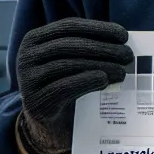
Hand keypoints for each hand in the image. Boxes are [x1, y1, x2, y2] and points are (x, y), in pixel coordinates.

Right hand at [15, 18, 131, 153]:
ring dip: (100, 65)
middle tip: (128, 55)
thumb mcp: (71, 64)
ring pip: (67, 64)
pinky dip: (86, 81)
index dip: (98, 28)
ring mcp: (27, 80)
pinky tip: (104, 80)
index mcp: (35, 40)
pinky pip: (63, 87)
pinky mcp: (35, 102)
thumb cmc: (65, 88)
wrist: (48, 127)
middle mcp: (26, 56)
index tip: (124, 35)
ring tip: (122, 71)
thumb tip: (121, 42)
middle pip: (69, 45)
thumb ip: (86, 49)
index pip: (69, 26)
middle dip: (103, 48)